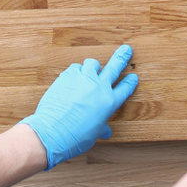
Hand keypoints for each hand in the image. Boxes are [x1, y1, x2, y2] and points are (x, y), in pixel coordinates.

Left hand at [20, 45, 139, 168]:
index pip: (124, 89)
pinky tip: (72, 79)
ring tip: (89, 71)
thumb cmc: (75, 136)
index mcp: (109, 102)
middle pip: (114, 67)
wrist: (53, 131)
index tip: (133, 77)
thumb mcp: (93, 133)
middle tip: (126, 49)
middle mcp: (99, 87)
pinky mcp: (68, 75)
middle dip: (122, 57)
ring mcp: (83, 79)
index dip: (130, 83)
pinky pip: (75, 68)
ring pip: (92, 63)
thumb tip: (105, 131)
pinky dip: (75, 72)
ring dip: (92, 66)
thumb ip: (100, 127)